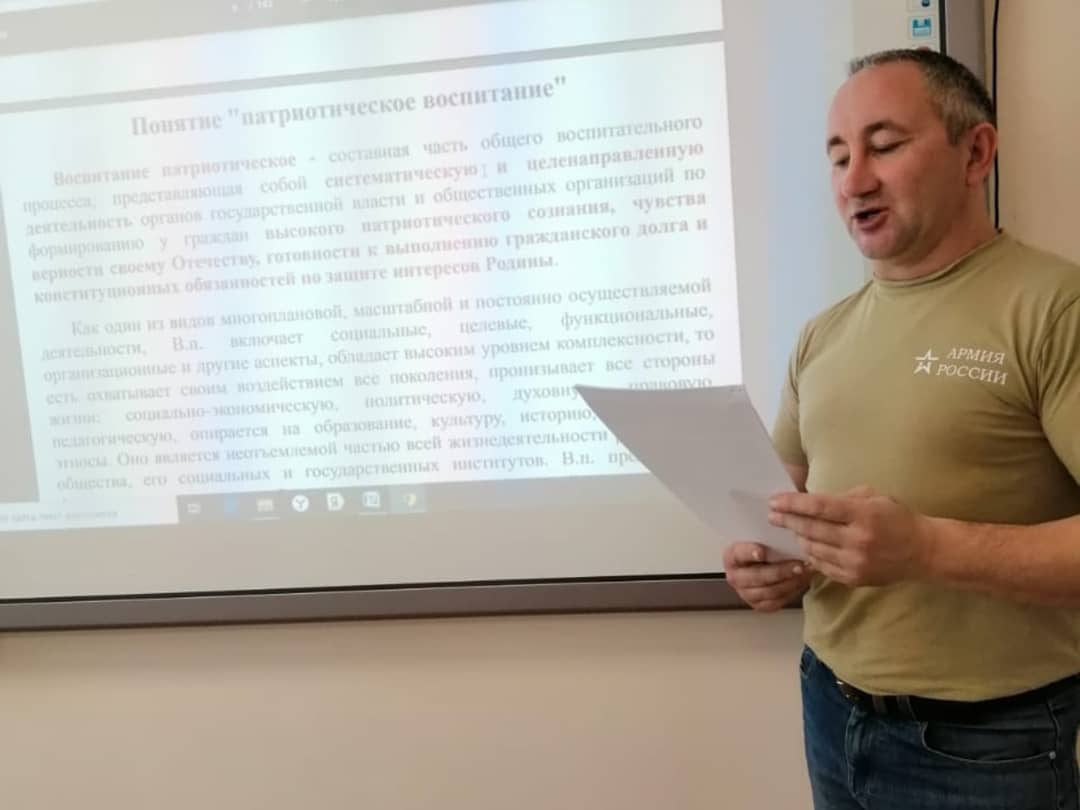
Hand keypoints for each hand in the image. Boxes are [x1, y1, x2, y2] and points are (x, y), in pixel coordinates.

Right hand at [723, 542, 811, 611]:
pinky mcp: (758, 605)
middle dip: (780, 571)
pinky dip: (792, 592)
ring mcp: (745, 593)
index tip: (762, 552)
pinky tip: (802, 581)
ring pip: (769, 591)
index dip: (750, 553)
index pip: (739, 554)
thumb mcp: (760, 539)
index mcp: (732, 557)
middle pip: (757, 576)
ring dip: (790, 582)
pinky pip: (776, 602)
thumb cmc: (762, 548)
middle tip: (799, 565)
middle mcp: (735, 577)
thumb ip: (767, 538)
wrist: (760, 566)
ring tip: (805, 573)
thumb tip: (784, 531)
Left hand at [767, 486, 938, 586]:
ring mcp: (855, 562)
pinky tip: (808, 546)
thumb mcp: (874, 498)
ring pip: (813, 549)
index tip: (774, 500)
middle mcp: (857, 540)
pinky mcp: (854, 578)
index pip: (819, 507)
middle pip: (811, 529)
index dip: (793, 503)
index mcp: (863, 514)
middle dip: (787, 520)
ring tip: (791, 529)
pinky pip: (822, 565)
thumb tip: (810, 501)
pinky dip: (812, 554)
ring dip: (799, 538)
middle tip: (772, 515)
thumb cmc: (897, 518)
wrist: (923, 552)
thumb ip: (843, 498)